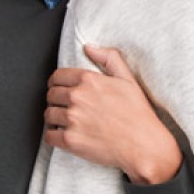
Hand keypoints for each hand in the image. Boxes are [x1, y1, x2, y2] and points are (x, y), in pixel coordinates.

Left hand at [44, 45, 182, 184]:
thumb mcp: (128, 80)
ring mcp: (72, 119)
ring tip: (68, 122)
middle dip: (57, 100)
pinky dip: (55, 136)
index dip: (58, 83)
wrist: (144, 146)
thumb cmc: (138, 114)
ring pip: (48, 115)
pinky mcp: (70, 140)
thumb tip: (89, 47)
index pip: (57, 76)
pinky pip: (49, 135)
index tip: (61, 90)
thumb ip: (109, 58)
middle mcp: (78, 97)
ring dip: (55, 118)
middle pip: (51, 95)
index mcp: (89, 80)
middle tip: (68, 107)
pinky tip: (66, 135)